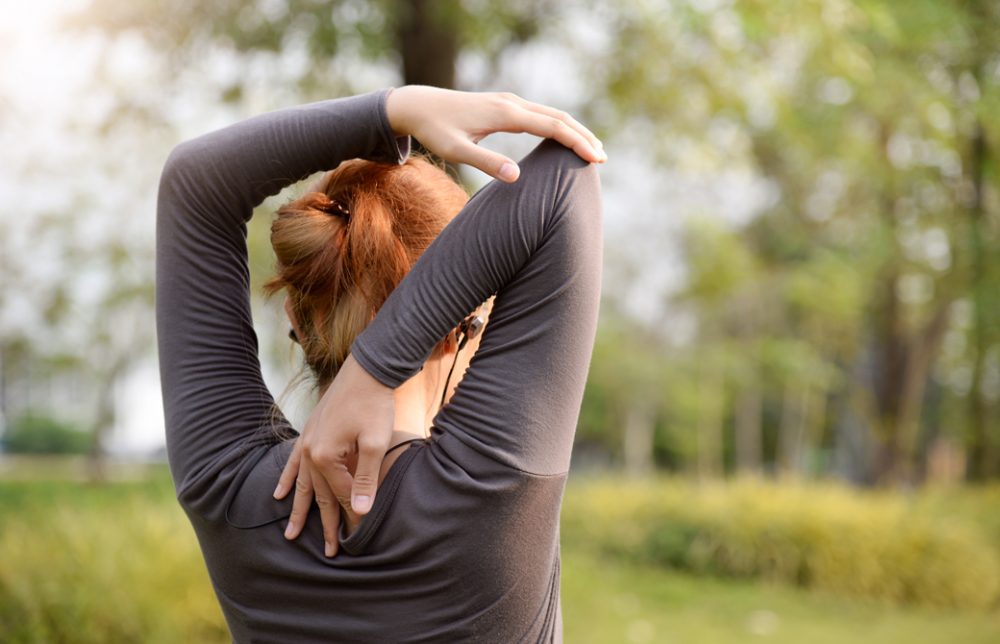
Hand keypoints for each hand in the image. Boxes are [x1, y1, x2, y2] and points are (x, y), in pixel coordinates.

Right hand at [273, 354, 393, 556]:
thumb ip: (366, 479)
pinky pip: (294, 462)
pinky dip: (288, 478)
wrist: (368, 369)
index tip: (360, 538)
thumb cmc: (375, 405)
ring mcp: (307, 441)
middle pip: (319, 495)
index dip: (353, 518)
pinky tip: (280, 493)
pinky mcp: (310, 432)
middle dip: (325, 524)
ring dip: (300, 509)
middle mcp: (310, 451)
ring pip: (303, 483)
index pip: (340, 495)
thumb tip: (360, 513)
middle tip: (329, 552)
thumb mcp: (375, 443)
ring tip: (291, 533)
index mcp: (325, 456)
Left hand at [386, 85, 605, 182]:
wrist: (419, 105)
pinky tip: (564, 139)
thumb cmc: (435, 130)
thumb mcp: (456, 151)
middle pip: (559, 118)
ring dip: (573, 130)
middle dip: (583, 137)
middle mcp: (512, 104)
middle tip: (603, 158)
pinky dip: (558, 126)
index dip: (576, 143)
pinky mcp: (504, 105)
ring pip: (551, 114)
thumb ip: (486, 162)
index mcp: (506, 114)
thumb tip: (516, 176)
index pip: (552, 127)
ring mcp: (509, 102)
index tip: (595, 160)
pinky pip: (540, 114)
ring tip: (592, 150)